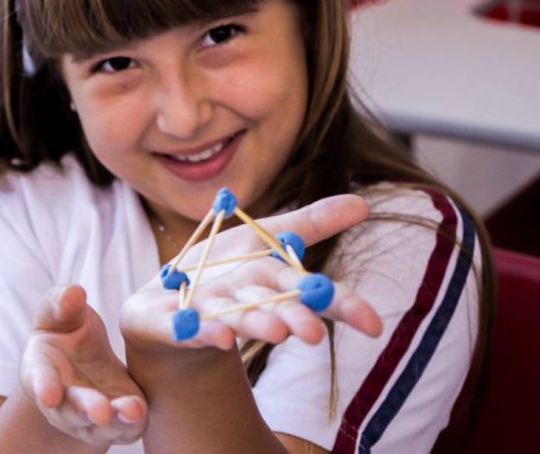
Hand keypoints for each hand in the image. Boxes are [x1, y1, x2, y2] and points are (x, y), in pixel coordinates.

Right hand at [20, 284, 147, 445]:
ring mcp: (88, 418)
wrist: (82, 360)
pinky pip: (124, 429)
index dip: (43, 386)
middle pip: (70, 411)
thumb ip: (62, 303)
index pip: (39, 379)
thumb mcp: (59, 313)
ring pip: (99, 427)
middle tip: (99, 411)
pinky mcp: (116, 422)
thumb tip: (72, 294)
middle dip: (84, 410)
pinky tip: (141, 411)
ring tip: (131, 410)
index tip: (49, 393)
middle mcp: (62, 401)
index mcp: (41, 370)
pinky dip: (132, 424)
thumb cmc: (64, 332)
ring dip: (114, 422)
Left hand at [121, 194, 382, 352]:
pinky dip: (201, 332)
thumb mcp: (264, 238)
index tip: (374, 325)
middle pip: (274, 309)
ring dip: (255, 326)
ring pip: (235, 319)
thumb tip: (363, 203)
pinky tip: (217, 337)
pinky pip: (186, 328)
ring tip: (275, 334)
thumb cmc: (223, 270)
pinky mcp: (171, 324)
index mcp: (271, 283)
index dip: (344, 307)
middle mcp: (245, 303)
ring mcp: (207, 314)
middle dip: (293, 318)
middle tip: (314, 334)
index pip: (313, 294)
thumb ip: (311, 223)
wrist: (165, 304)